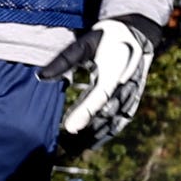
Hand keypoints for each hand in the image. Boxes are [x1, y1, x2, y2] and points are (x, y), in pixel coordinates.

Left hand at [39, 14, 161, 157]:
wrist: (140, 31)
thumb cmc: (108, 35)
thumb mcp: (84, 43)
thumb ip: (63, 60)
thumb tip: (40, 77)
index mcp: (115, 70)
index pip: (99, 96)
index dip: (85, 113)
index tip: (69, 128)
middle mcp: (126, 85)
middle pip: (107, 114)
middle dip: (88, 132)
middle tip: (66, 148)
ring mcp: (132, 92)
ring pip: (115, 119)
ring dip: (98, 135)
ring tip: (77, 149)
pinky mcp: (134, 96)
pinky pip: (124, 118)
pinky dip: (111, 131)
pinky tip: (96, 142)